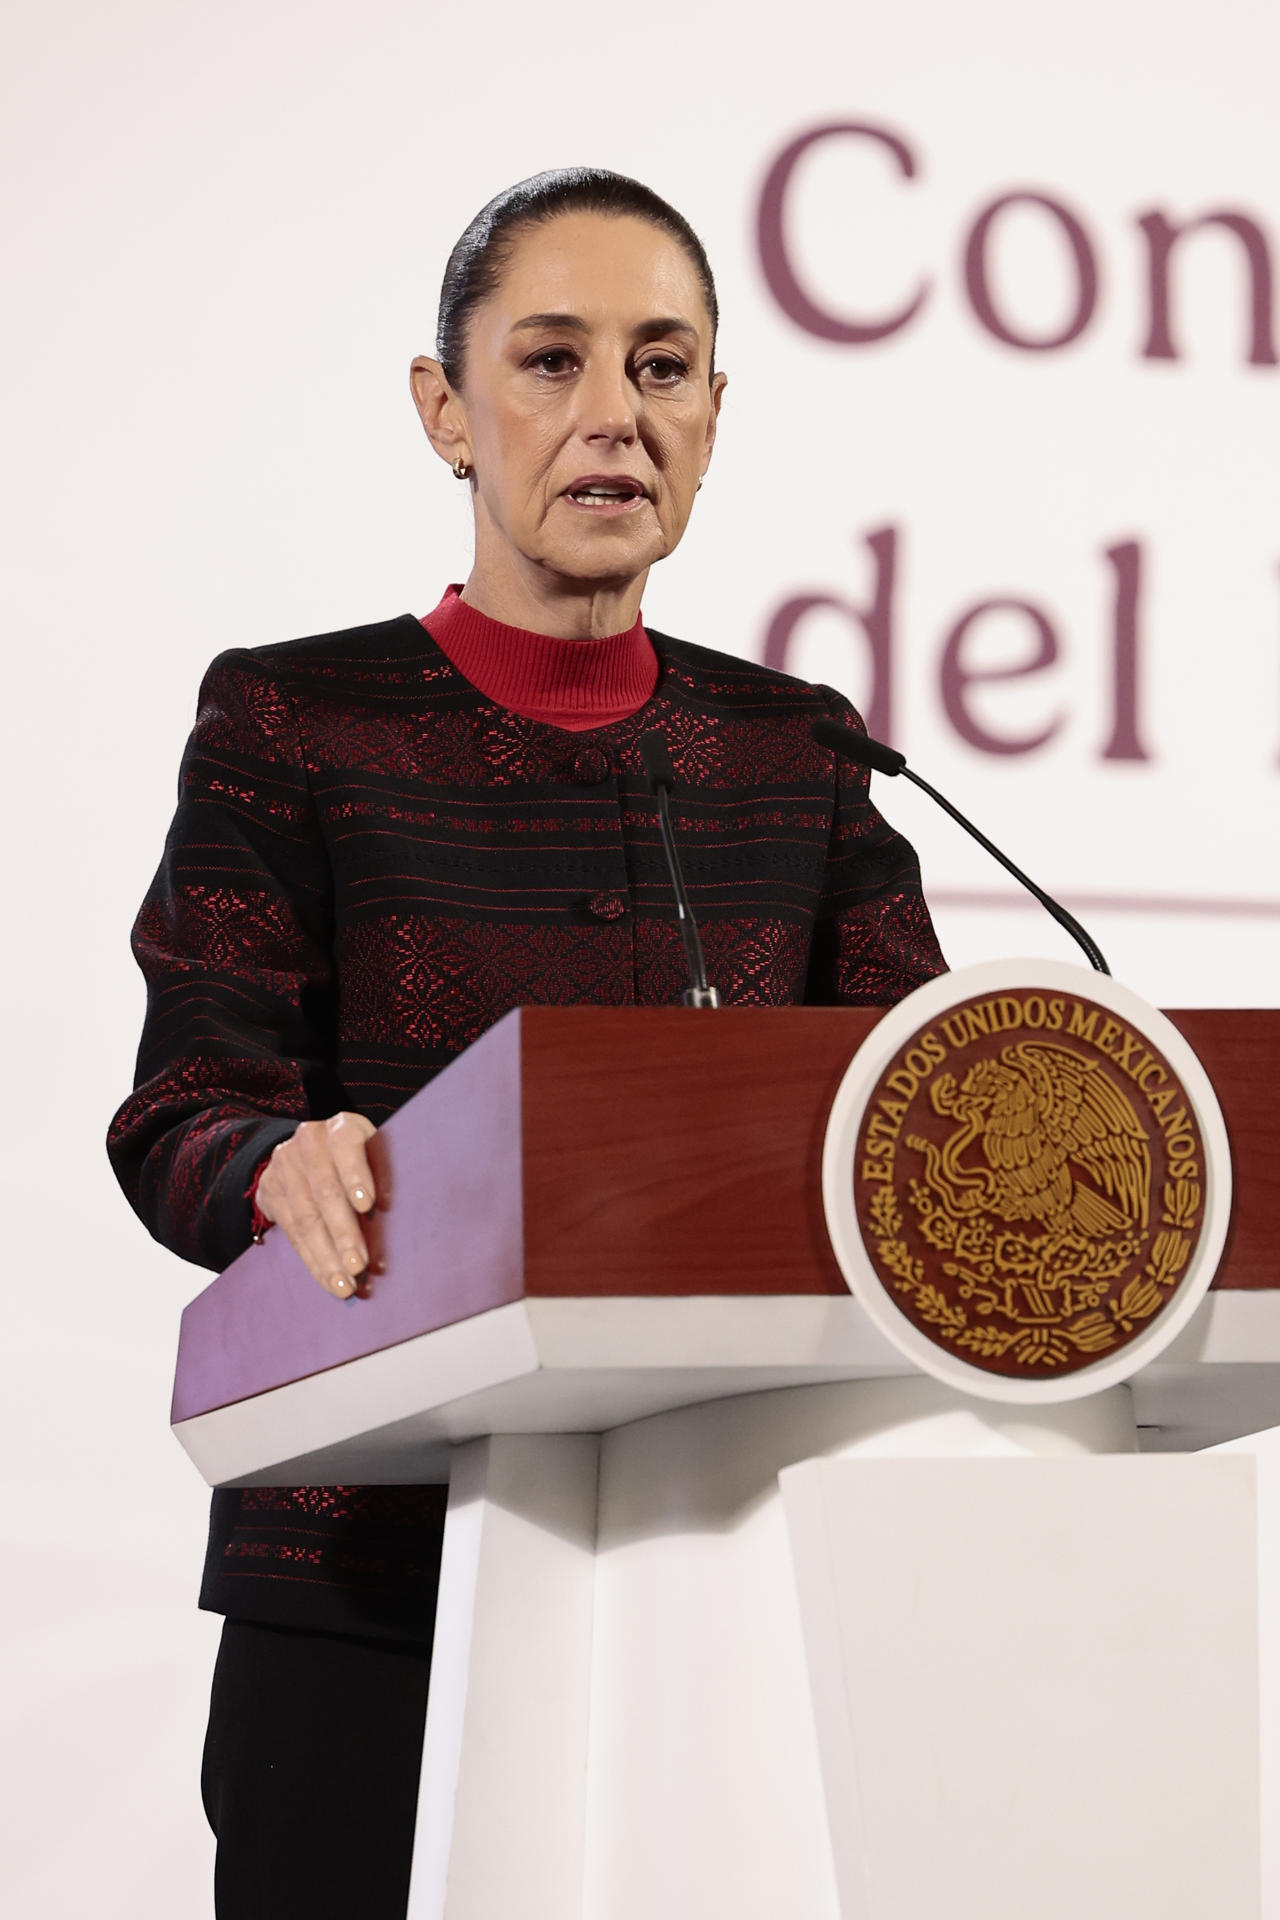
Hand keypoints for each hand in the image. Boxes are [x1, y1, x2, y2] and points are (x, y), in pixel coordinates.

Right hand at [254, 1112, 377, 1298]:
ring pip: (305, 1217)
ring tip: (345, 1285)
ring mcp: (285, 1165)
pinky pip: (292, 1232)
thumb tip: (410, 1219)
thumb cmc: (359, 1157)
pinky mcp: (271, 1191)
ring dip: (327, 1257)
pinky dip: (313, 1260)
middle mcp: (308, 1141)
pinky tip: (328, 1280)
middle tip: (359, 1266)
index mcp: (341, 1126)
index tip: (369, 1206)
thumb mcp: (374, 1152)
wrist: (305, 1150)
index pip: (346, 1145)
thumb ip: (385, 1174)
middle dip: (343, 1233)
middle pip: (325, 1191)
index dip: (357, 1175)